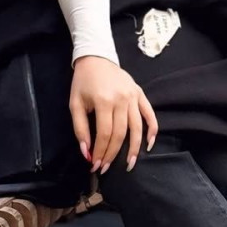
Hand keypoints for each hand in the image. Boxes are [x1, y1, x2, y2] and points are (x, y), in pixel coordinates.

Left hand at [70, 56, 157, 174]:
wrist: (96, 58)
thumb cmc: (83, 82)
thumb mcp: (75, 104)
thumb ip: (80, 129)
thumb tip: (87, 152)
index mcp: (104, 101)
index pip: (104, 134)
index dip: (100, 152)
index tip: (95, 165)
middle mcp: (121, 99)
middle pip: (120, 134)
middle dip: (113, 154)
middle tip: (106, 168)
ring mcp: (133, 96)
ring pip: (137, 128)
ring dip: (134, 148)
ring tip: (129, 164)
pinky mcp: (140, 94)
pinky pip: (149, 114)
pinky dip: (152, 129)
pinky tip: (149, 144)